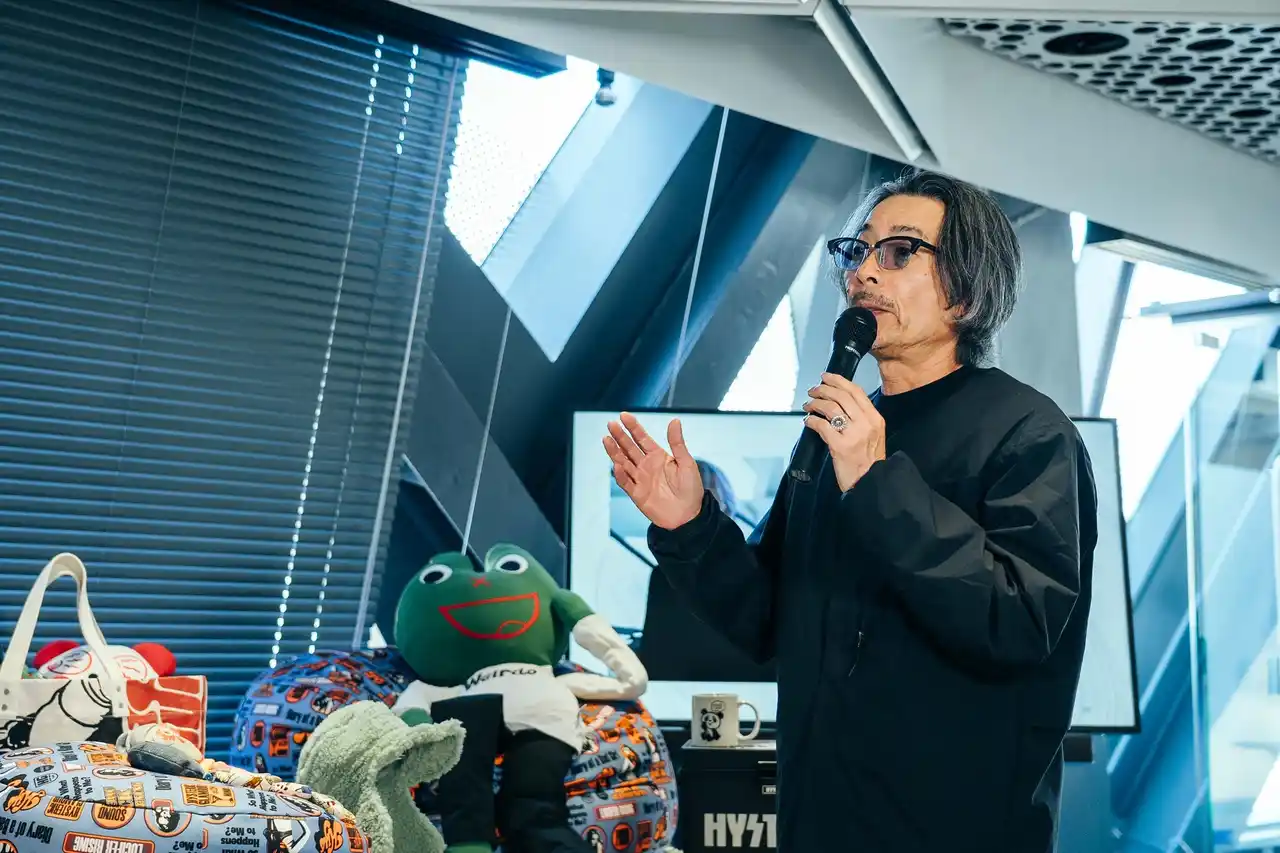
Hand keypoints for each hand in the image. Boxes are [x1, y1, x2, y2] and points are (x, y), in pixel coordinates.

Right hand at [603, 413, 704, 529]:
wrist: (689, 515)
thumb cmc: (691, 489)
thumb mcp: (686, 462)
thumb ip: (677, 443)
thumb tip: (674, 420)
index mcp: (658, 456)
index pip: (642, 438)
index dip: (633, 427)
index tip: (624, 416)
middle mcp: (646, 466)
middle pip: (629, 448)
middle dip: (620, 436)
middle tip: (611, 424)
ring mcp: (640, 479)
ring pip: (623, 462)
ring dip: (614, 452)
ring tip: (606, 439)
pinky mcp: (637, 494)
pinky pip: (625, 482)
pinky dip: (620, 474)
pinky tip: (616, 465)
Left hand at [803, 372, 885, 491]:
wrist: (872, 483)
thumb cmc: (869, 461)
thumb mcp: (873, 436)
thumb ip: (861, 419)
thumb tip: (839, 403)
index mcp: (875, 419)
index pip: (856, 391)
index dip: (838, 380)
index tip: (825, 376)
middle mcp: (866, 423)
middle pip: (841, 396)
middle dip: (823, 389)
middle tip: (812, 390)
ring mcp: (853, 435)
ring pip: (830, 408)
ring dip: (815, 403)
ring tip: (807, 405)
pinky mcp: (840, 446)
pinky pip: (821, 425)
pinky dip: (811, 420)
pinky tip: (807, 421)